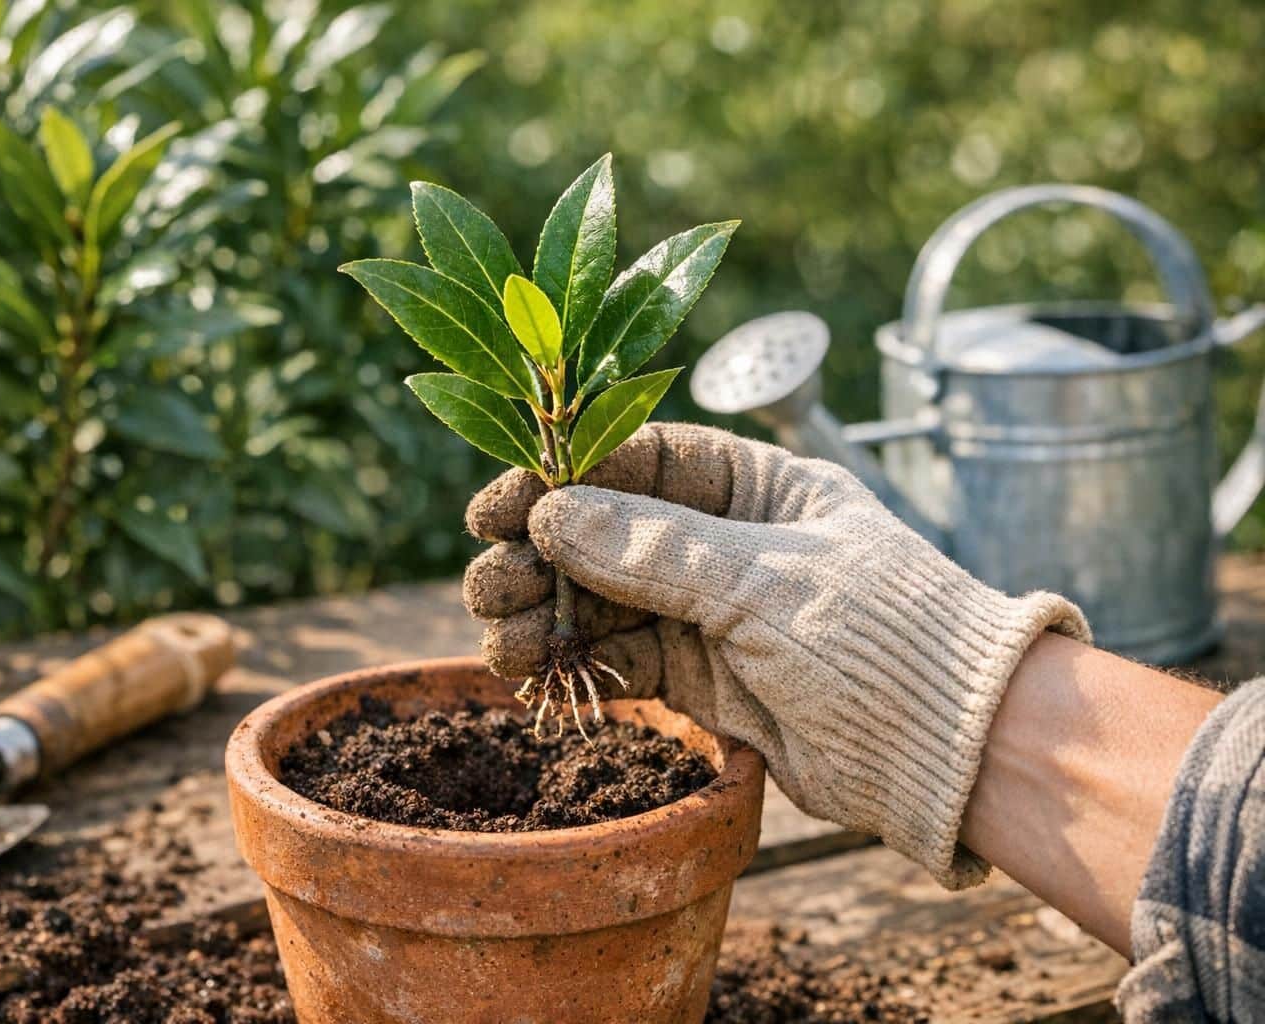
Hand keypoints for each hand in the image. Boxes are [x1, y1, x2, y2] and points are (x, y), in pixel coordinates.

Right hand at [463, 422, 1088, 887]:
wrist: (955, 754)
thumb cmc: (886, 639)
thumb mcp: (766, 582)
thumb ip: (656, 550)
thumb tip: (553, 513)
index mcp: (759, 487)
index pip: (642, 460)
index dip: (564, 477)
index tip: (502, 502)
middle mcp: (729, 541)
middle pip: (608, 531)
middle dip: (542, 554)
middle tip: (491, 580)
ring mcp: (714, 610)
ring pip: (604, 599)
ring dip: (545, 613)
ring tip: (498, 636)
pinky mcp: (704, 675)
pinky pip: (621, 656)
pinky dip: (574, 662)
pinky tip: (531, 669)